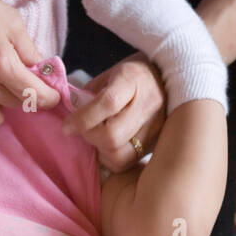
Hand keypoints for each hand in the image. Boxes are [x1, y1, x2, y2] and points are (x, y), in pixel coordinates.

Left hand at [62, 53, 166, 170]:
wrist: (169, 78)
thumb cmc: (133, 75)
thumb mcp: (110, 74)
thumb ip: (90, 94)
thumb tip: (73, 114)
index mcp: (134, 79)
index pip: (107, 103)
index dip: (83, 118)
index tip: (66, 126)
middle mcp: (149, 104)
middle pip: (112, 135)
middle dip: (90, 136)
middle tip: (83, 130)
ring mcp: (156, 127)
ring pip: (120, 154)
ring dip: (100, 149)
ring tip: (97, 136)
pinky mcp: (156, 143)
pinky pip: (127, 161)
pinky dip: (111, 157)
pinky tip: (109, 145)